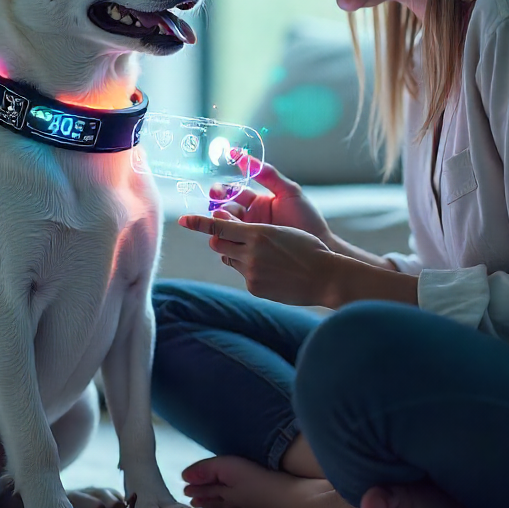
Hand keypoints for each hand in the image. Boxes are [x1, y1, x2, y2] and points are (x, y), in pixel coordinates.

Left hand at [178, 211, 341, 306]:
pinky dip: (250, 270)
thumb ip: (254, 231)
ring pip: (230, 259)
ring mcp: (251, 272)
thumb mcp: (280, 231)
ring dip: (236, 254)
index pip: (219, 227)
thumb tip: (230, 232)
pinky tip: (271, 271)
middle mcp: (250, 252)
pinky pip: (243, 275)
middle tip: (226, 236)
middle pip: (218, 244)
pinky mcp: (254, 288)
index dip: (198, 223)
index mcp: (258, 233)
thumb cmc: (308, 248)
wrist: (325, 277)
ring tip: (261, 255)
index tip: (183, 220)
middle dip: (218, 239)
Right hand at [209, 156, 334, 246]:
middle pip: (225, 211)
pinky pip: (232, 247)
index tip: (216, 191)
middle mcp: (250, 218)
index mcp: (258, 202)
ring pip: (226, 229)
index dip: (223, 191)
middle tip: (217, 210)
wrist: (319, 247)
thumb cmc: (307, 218)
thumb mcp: (289, 192)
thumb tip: (244, 156)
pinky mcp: (249, 251)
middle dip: (218, 209)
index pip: (234, 193)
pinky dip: (226, 242)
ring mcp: (249, 235)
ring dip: (221, 226)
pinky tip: (225, 240)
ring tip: (223, 224)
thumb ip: (268, 174)